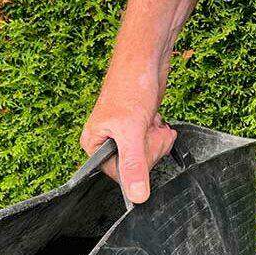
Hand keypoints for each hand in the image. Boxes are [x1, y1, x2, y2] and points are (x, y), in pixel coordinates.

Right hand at [81, 89, 176, 203]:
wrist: (147, 58)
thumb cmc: (130, 86)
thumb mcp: (132, 132)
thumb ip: (134, 165)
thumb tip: (137, 196)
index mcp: (94, 145)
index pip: (118, 175)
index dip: (136, 165)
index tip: (141, 145)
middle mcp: (107, 143)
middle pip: (135, 168)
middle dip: (149, 149)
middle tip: (148, 130)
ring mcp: (125, 137)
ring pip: (148, 157)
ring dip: (157, 141)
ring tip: (152, 123)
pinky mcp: (140, 130)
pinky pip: (154, 145)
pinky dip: (161, 134)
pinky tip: (157, 120)